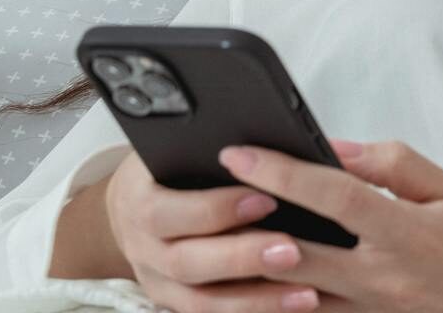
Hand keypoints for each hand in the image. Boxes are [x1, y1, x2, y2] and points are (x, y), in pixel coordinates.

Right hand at [101, 148, 333, 311]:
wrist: (136, 204)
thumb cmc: (169, 167)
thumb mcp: (182, 148)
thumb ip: (224, 150)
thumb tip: (288, 145)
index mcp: (138, 202)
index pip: (168, 211)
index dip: (216, 209)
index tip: (267, 198)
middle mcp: (142, 248)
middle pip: (186, 263)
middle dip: (242, 257)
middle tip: (292, 250)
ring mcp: (158, 283)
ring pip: (202, 302)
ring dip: (257, 300)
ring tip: (307, 293)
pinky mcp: (177, 304)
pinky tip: (294, 308)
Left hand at [213, 137, 442, 312]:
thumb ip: (393, 166)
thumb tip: (337, 149)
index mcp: (405, 233)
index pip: (331, 195)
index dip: (281, 171)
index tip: (240, 152)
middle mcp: (381, 276)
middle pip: (295, 251)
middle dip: (247, 221)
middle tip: (209, 194)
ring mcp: (370, 309)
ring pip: (292, 292)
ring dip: (251, 264)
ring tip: (215, 235)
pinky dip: (279, 296)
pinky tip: (252, 276)